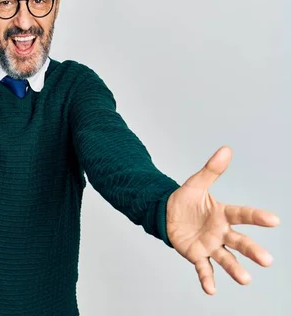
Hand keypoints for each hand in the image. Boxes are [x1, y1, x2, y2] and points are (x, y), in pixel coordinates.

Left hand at [166, 146, 279, 294]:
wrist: (166, 213)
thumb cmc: (186, 200)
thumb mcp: (196, 183)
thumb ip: (211, 170)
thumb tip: (226, 149)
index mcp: (223, 213)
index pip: (242, 214)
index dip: (257, 217)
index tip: (274, 219)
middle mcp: (220, 232)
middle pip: (239, 241)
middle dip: (252, 250)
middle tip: (267, 261)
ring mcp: (209, 245)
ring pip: (226, 258)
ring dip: (235, 269)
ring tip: (246, 280)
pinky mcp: (196, 255)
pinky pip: (203, 269)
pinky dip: (207, 280)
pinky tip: (211, 290)